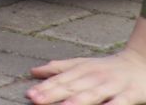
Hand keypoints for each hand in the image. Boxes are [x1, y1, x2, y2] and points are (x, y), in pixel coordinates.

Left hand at [28, 41, 145, 103]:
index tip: (29, 94)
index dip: (44, 87)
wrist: (140, 63)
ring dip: (78, 101)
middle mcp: (95, 76)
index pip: (60, 80)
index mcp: (82, 69)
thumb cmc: (107, 67)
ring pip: (93, 94)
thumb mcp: (82, 64)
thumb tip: (33, 71)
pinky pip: (120, 102)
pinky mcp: (130, 94)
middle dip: (53, 93)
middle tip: (36, 100)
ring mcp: (112, 85)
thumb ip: (59, 68)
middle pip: (72, 86)